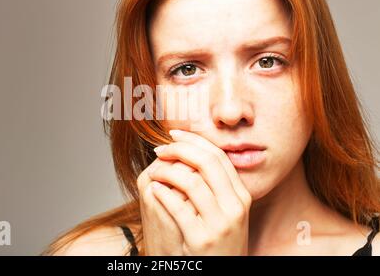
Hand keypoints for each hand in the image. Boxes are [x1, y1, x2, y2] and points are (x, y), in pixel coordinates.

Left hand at [149, 129, 251, 254]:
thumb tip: (192, 151)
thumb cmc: (217, 239)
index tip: (175, 134)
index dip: (195, 141)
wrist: (220, 272)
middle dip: (180, 149)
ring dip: (167, 170)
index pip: (218, 156)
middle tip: (161, 148)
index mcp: (241, 195)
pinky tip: (155, 189)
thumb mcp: (226, 211)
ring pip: (190, 181)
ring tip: (155, 171)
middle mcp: (235, 207)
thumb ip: (216, 185)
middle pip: (207, 162)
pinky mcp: (201, 239)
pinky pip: (177, 208)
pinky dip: (163, 193)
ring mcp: (220, 224)